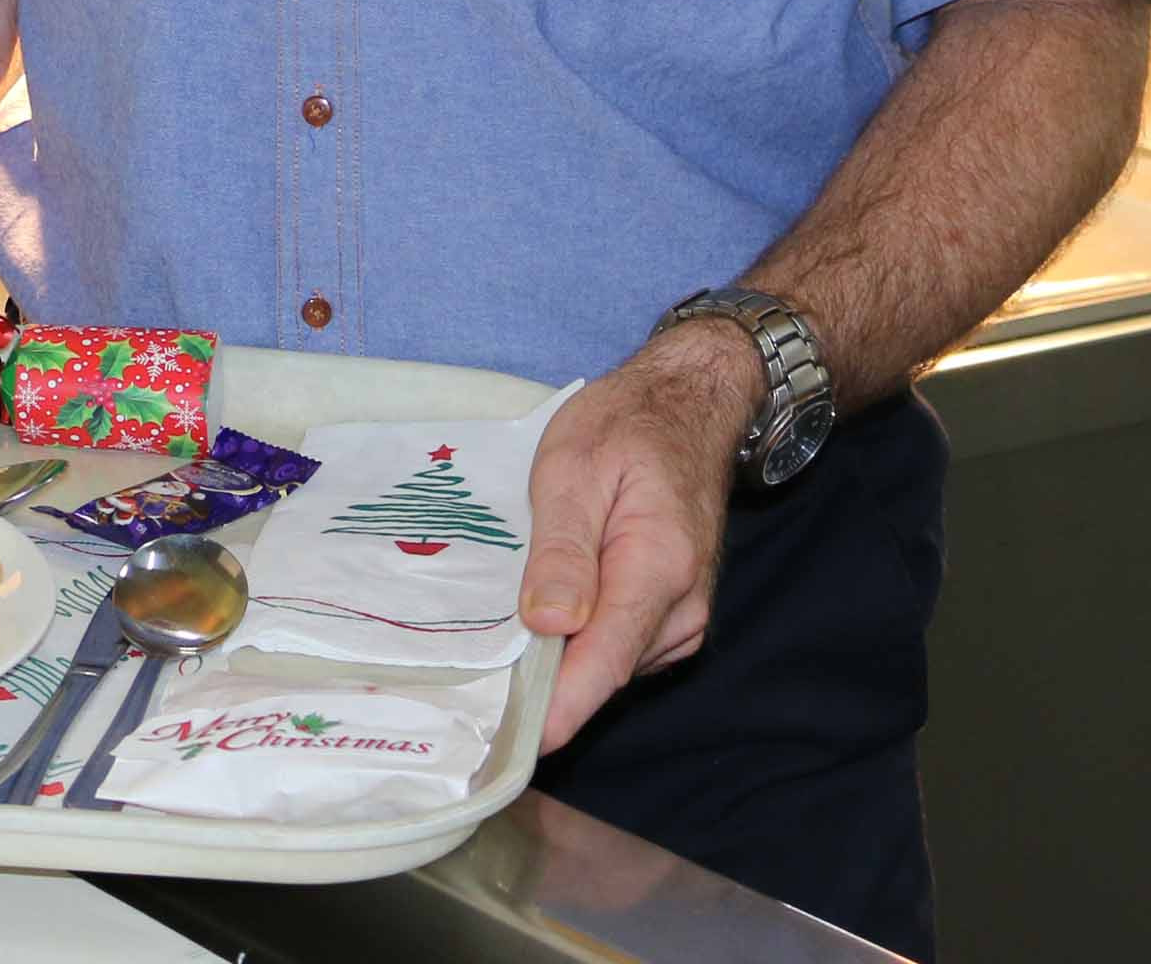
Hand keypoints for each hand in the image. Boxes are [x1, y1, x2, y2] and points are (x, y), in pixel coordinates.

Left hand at [518, 324, 756, 744]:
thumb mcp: (573, 469)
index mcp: (658, 569)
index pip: (602, 663)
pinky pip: (616, 648)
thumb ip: (563, 549)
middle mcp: (682, 609)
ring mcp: (682, 617)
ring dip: (557, 661)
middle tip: (463, 693)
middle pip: (601, 673)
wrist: (687, 406)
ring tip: (491, 645)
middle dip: (540, 686)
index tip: (507, 745)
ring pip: (606, 666)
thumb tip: (547, 627)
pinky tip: (539, 621)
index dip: (555, 709)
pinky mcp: (671, 617)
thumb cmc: (624, 427)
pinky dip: (577, 643)